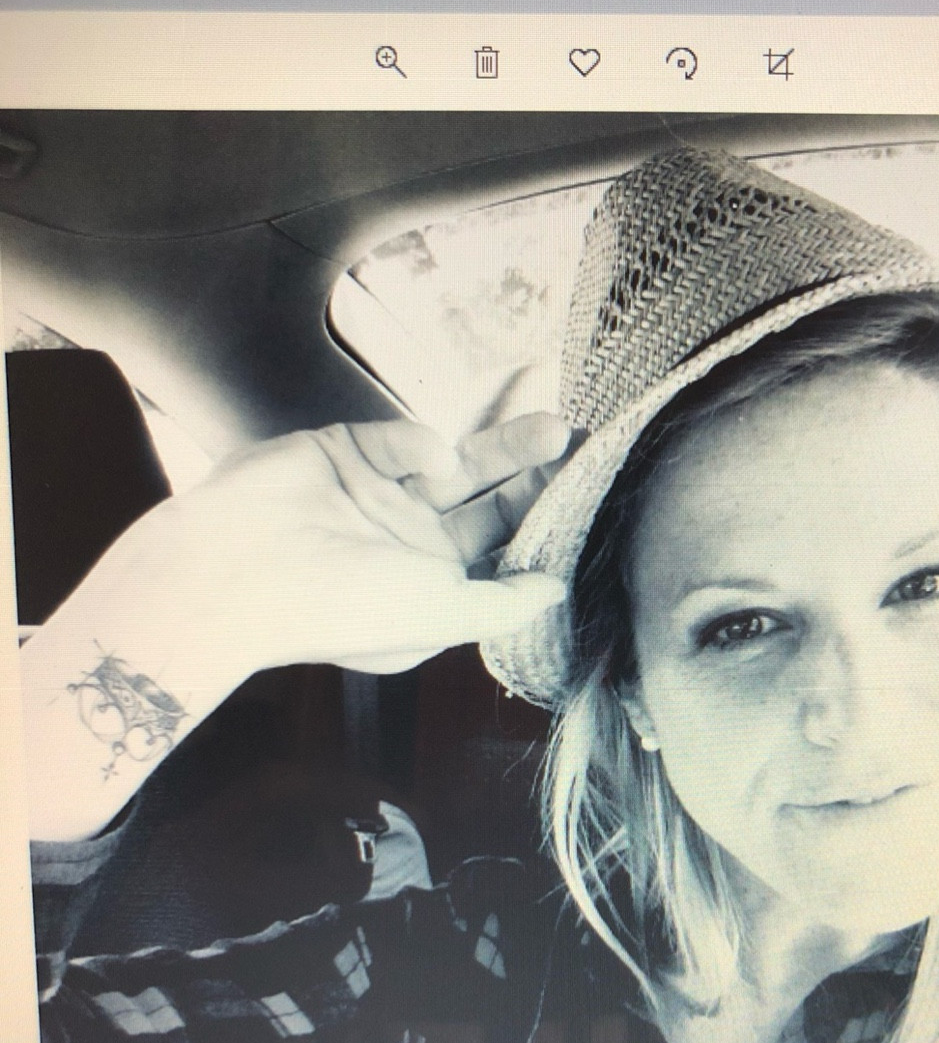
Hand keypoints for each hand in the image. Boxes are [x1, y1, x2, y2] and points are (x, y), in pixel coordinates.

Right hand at [21, 408, 570, 839]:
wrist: (241, 568)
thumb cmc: (340, 607)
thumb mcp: (441, 616)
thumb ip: (502, 604)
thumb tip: (556, 592)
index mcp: (429, 587)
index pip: (500, 553)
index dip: (545, 527)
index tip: (593, 501)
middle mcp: (406, 542)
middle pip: (487, 503)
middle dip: (534, 477)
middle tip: (584, 449)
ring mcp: (376, 496)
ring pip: (457, 463)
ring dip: (505, 446)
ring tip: (556, 426)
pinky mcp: (345, 453)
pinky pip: (402, 440)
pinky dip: (422, 444)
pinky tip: (429, 461)